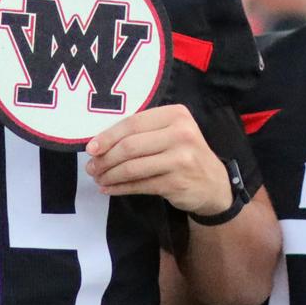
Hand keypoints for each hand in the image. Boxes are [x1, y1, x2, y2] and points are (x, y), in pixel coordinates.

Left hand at [84, 104, 231, 216]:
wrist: (214, 184)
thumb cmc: (184, 154)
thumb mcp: (170, 134)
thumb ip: (142, 134)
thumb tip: (98, 145)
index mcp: (176, 115)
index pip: (133, 123)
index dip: (108, 136)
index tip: (90, 148)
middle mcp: (181, 134)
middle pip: (130, 146)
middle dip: (105, 159)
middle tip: (91, 168)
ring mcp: (181, 159)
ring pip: (132, 167)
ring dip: (110, 175)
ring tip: (98, 179)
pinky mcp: (177, 182)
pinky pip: (140, 185)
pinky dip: (120, 188)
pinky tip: (110, 189)